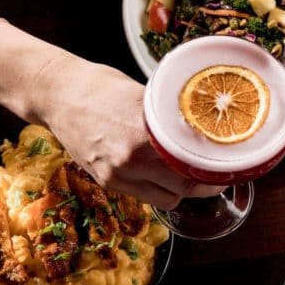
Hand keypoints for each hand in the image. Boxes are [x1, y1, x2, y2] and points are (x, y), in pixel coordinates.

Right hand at [30, 56, 221, 208]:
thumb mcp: (143, 94)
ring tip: (191, 178)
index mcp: (144, 132)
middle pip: (184, 186)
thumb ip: (168, 116)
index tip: (227, 168)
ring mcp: (117, 173)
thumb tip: (202, 125)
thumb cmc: (100, 86)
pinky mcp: (105, 181)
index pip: (192, 163)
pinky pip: (145, 196)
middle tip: (217, 176)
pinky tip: (166, 177)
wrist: (56, 94)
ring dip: (183, 191)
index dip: (214, 170)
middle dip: (205, 185)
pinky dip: (160, 191)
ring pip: (167, 198)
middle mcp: (131, 157)